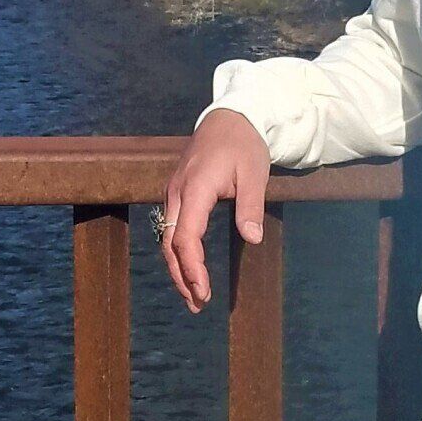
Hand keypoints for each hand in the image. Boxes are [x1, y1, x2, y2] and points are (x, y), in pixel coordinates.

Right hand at [159, 110, 271, 312]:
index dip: (192, 268)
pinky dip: (177, 251)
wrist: (230, 116)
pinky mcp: (177, 191)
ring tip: (193, 294)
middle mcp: (177, 192)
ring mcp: (173, 191)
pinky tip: (189, 266)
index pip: (185, 238)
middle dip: (181, 276)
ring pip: (166, 237)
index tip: (204, 292)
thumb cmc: (244, 144)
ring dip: (177, 267)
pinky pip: (170, 227)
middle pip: (170, 243)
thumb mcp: (254, 173)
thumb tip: (252, 239)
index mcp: (195, 189)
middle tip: (198, 304)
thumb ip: (250, 206)